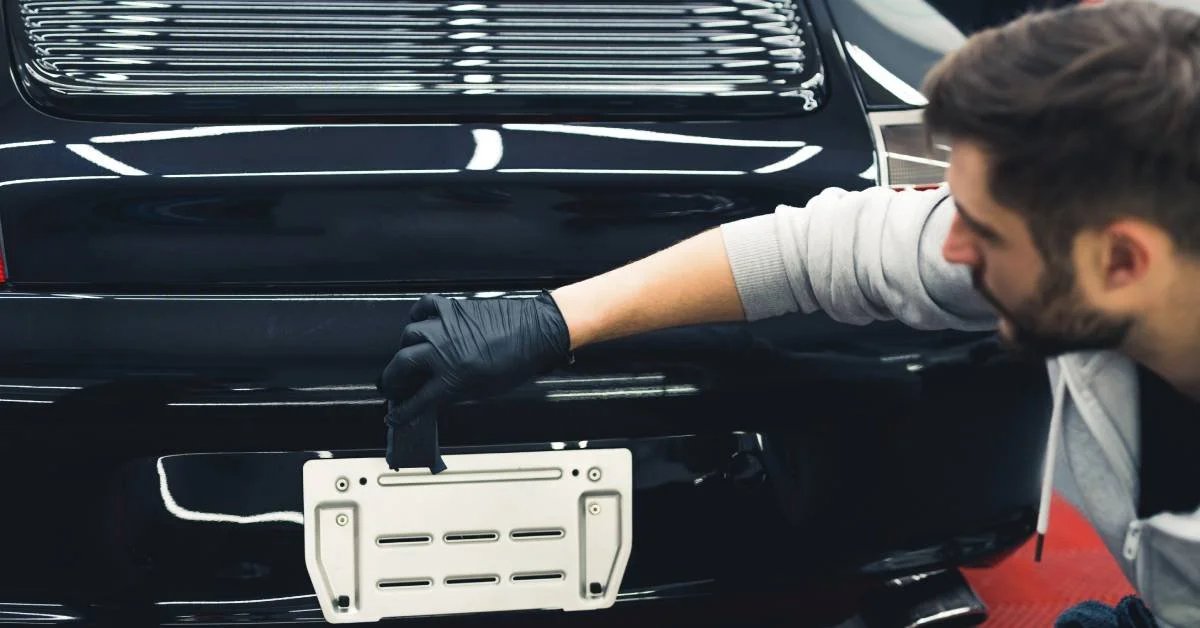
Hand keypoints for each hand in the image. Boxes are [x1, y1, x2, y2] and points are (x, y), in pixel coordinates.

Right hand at [377, 292, 572, 425]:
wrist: (538, 329)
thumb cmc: (520, 359)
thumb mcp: (487, 389)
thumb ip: (456, 392)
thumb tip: (437, 396)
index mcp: (454, 376)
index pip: (418, 399)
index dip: (403, 411)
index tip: (396, 415)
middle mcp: (444, 350)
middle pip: (403, 365)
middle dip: (393, 380)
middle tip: (394, 386)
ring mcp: (445, 326)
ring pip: (408, 335)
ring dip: (405, 349)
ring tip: (409, 357)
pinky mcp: (453, 308)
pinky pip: (424, 307)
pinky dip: (418, 316)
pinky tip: (420, 325)